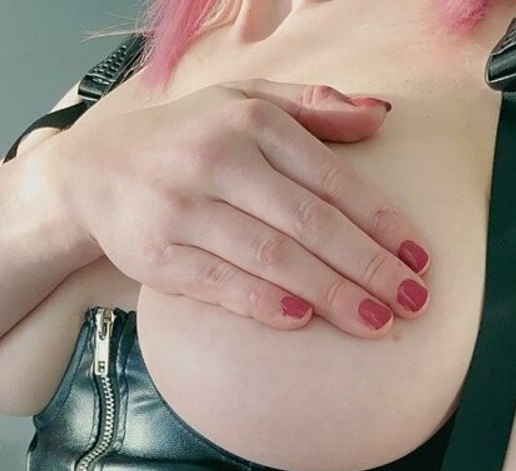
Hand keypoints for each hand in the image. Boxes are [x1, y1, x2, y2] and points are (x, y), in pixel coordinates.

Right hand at [48, 80, 431, 335]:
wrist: (94, 171)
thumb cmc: (186, 140)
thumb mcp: (245, 101)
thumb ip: (312, 107)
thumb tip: (382, 118)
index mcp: (251, 121)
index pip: (332, 179)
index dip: (381, 222)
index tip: (420, 258)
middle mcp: (219, 161)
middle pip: (309, 223)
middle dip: (368, 267)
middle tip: (413, 303)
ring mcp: (185, 209)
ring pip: (270, 256)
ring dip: (329, 293)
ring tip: (375, 323)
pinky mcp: (157, 254)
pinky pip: (218, 282)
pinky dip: (261, 302)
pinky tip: (300, 320)